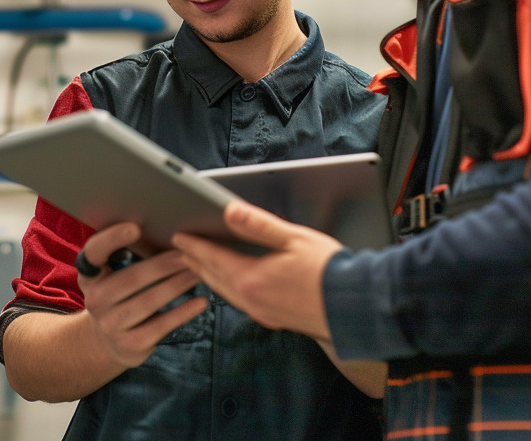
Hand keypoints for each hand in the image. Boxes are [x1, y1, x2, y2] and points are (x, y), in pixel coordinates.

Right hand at [77, 221, 206, 368]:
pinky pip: (162, 324)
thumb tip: (166, 234)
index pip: (94, 253)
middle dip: (165, 264)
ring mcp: (111, 324)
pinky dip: (184, 312)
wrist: (107, 342)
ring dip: (179, 284)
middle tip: (190, 252)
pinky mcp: (130, 344)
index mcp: (89, 275)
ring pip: (150, 300)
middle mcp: (95, 300)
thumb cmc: (119, 296)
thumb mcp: (110, 277)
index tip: (136, 227)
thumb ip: (126, 256)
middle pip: (132, 278)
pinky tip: (201, 302)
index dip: (112, 239)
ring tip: (199, 272)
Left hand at [172, 201, 342, 341]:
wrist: (352, 306)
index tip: (178, 237)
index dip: (194, 245)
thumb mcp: (294, 238)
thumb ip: (259, 225)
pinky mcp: (272, 319)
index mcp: (252, 278)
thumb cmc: (329, 271)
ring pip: (224, 292)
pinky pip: (238, 301)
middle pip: (213, 277)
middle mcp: (251, 299)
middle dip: (194, 261)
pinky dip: (226, 288)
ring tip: (198, 265)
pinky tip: (230, 284)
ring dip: (208, 276)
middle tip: (180, 249)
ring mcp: (261, 311)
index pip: (213, 258)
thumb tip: (231, 211)